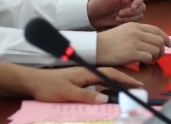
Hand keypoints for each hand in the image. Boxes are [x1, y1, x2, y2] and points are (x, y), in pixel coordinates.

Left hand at [24, 66, 141, 103]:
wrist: (33, 82)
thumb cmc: (49, 87)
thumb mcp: (67, 93)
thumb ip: (86, 96)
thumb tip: (105, 99)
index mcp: (87, 72)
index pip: (110, 74)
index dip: (124, 79)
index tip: (137, 84)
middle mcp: (87, 72)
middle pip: (110, 74)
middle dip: (124, 80)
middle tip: (136, 87)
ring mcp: (82, 76)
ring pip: (104, 78)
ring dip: (116, 82)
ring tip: (126, 89)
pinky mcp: (77, 80)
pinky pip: (97, 81)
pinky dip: (106, 84)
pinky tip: (108, 90)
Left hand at [87, 0, 145, 28]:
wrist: (91, 15)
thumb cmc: (99, 1)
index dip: (139, 1)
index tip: (132, 7)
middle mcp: (130, 2)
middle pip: (142, 6)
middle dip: (133, 12)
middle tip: (120, 13)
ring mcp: (128, 11)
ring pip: (139, 14)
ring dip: (130, 17)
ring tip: (118, 17)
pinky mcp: (126, 19)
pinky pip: (134, 21)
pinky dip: (127, 21)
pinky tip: (117, 20)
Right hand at [96, 22, 170, 65]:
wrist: (96, 47)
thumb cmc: (108, 41)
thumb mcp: (124, 31)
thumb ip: (137, 33)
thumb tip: (150, 41)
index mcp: (136, 26)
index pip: (156, 30)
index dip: (165, 38)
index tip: (169, 44)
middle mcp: (137, 32)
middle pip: (159, 40)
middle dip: (162, 50)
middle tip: (158, 56)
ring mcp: (135, 42)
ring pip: (156, 49)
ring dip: (155, 57)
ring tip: (149, 60)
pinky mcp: (132, 53)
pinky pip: (148, 57)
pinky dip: (148, 62)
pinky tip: (142, 64)